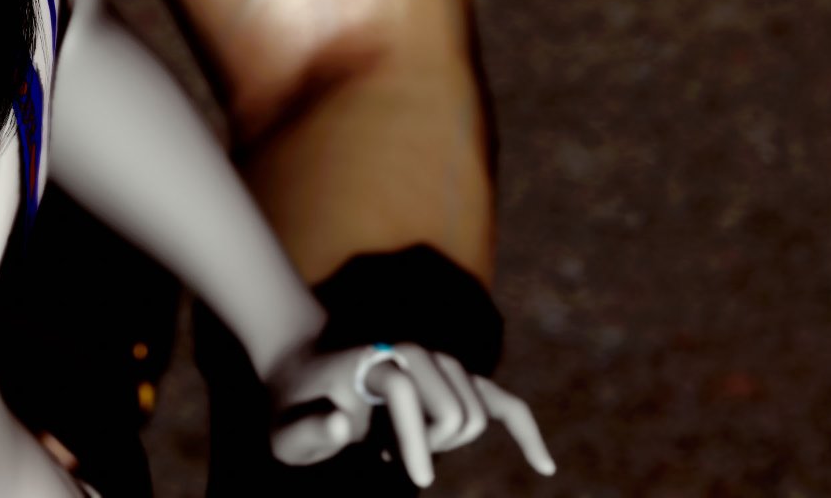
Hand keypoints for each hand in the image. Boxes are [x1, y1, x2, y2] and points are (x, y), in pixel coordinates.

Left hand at [268, 342, 556, 485]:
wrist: (306, 372)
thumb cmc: (294, 408)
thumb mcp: (286, 430)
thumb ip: (310, 430)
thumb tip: (344, 423)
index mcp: (372, 359)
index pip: (405, 389)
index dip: (412, 439)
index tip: (413, 479)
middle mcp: (411, 351)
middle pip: (453, 409)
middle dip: (431, 444)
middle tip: (385, 453)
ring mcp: (439, 364)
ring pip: (475, 414)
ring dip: (447, 442)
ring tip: (402, 444)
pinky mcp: (457, 381)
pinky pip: (504, 404)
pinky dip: (525, 432)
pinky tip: (544, 466)